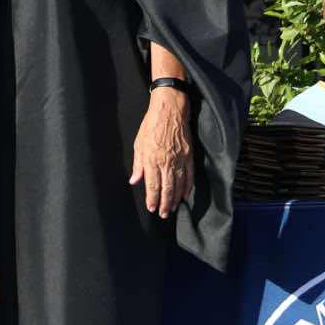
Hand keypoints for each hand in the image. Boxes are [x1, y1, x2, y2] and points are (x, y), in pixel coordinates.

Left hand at [129, 89, 195, 217]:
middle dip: (165, 204)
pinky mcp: (189, 155)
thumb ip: (138, 164)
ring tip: (173, 208)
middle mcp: (166, 162)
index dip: (153, 199)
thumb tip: (135, 180)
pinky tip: (185, 194)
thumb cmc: (152, 124)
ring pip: (179, 185)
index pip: (153, 185)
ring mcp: (179, 159)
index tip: (152, 208)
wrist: (170, 109)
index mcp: (152, 159)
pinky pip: (190, 175)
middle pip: (167, 188)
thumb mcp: (139, 143)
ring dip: (176, 198)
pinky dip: (188, 187)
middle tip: (164, 214)